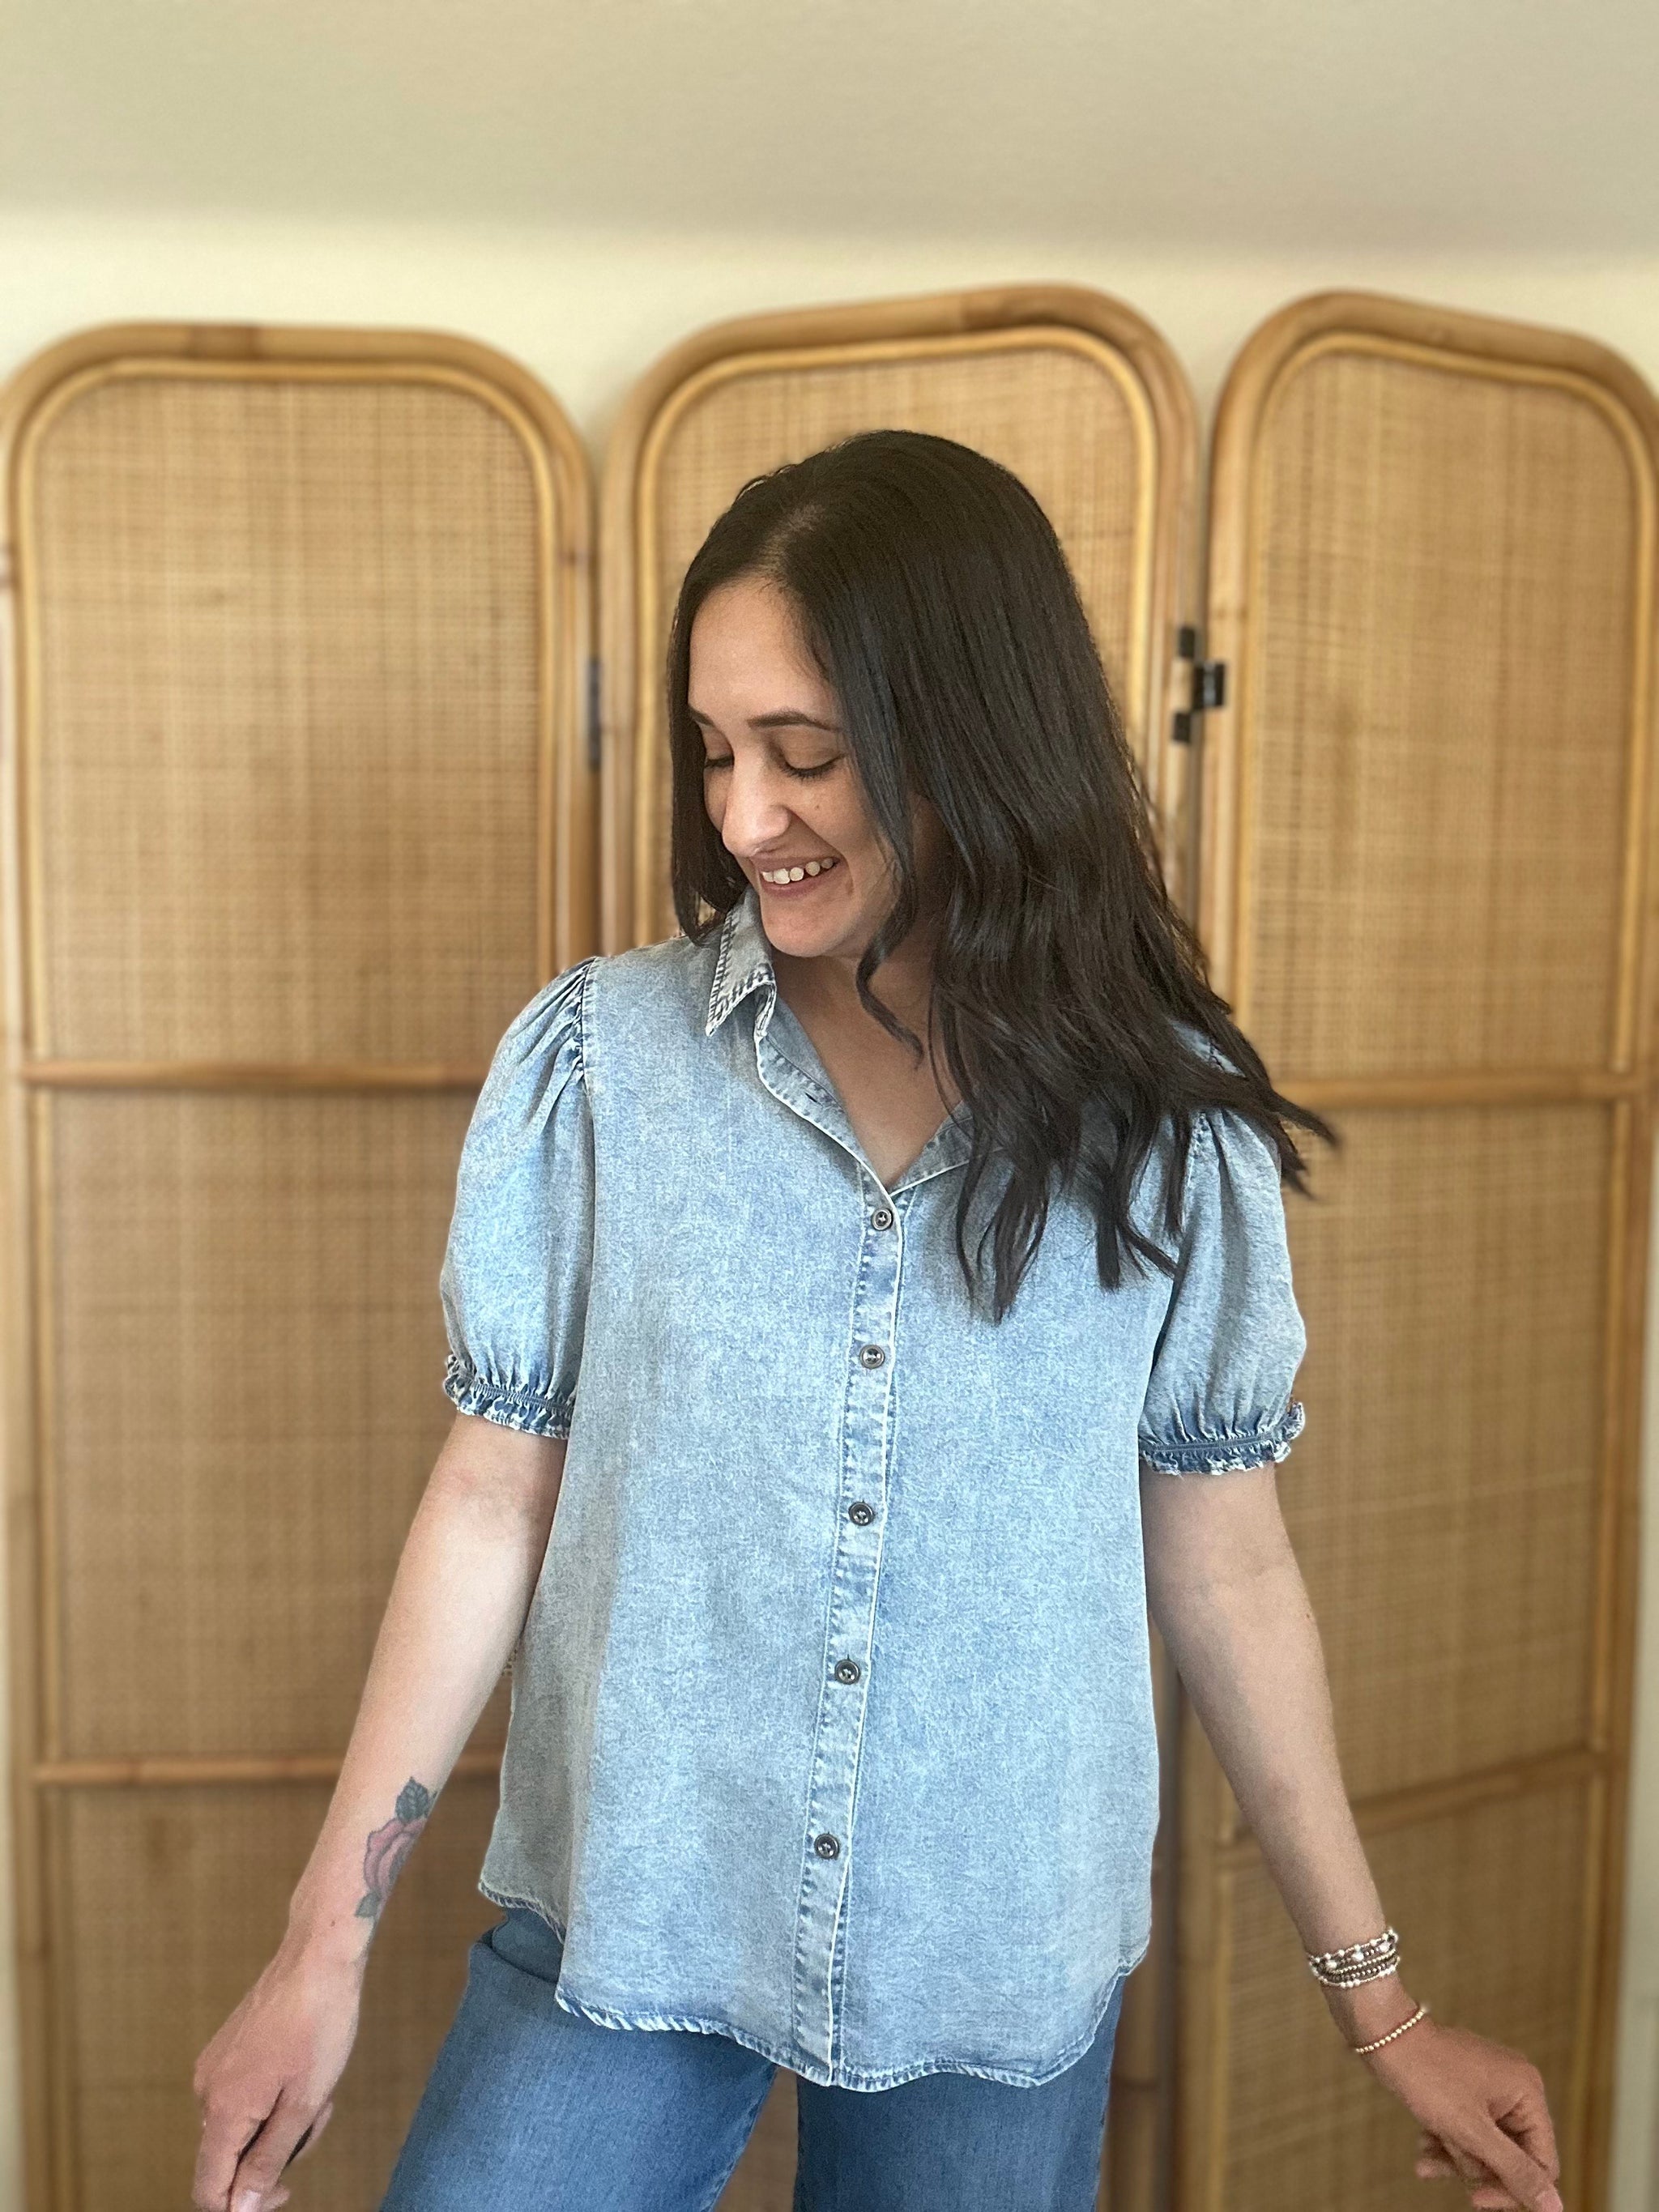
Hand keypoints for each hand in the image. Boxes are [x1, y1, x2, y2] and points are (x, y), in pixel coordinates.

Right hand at [191, 1938, 363, 2211]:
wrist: (318, 1957)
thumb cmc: (319, 2025)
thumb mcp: (305, 2104)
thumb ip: (268, 2161)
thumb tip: (239, 2208)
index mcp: (224, 2109)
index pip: (209, 2188)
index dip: (243, 2204)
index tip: (286, 2188)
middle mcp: (206, 2091)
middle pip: (230, 2157)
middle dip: (275, 2151)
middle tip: (318, 2116)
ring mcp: (212, 2067)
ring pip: (241, 2126)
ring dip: (279, 2121)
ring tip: (316, 2087)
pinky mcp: (224, 2051)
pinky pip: (242, 2096)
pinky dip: (272, 2097)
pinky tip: (300, 2070)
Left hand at [1359, 2014, 1561, 2211]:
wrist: (1384, 2034)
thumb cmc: (1428, 2076)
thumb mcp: (1472, 2132)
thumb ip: (1515, 2171)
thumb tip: (1555, 2208)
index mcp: (1528, 2093)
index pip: (1541, 2162)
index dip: (1513, 2189)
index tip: (1477, 2201)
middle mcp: (1515, 2089)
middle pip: (1510, 2156)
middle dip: (1474, 2166)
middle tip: (1445, 2164)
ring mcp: (1490, 2088)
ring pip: (1484, 2146)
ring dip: (1455, 2155)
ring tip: (1426, 2154)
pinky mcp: (1467, 2090)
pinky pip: (1468, 2129)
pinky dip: (1447, 2140)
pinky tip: (1423, 2143)